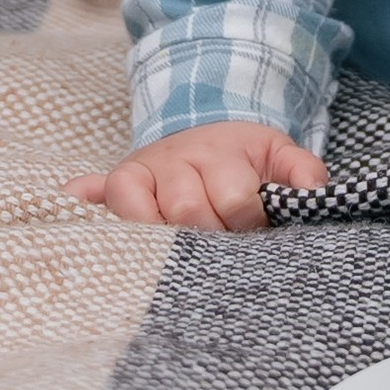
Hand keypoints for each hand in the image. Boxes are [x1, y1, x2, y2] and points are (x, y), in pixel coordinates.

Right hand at [72, 119, 329, 229]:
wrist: (208, 130)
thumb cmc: (245, 159)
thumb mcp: (280, 156)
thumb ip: (302, 175)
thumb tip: (314, 195)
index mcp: (222, 152)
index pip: (235, 198)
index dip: (246, 221)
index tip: (252, 231)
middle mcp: (179, 159)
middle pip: (189, 211)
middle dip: (208, 238)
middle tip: (219, 251)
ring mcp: (146, 170)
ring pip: (147, 214)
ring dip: (163, 240)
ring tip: (181, 260)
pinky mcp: (119, 183)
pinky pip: (98, 191)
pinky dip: (84, 198)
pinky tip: (76, 202)